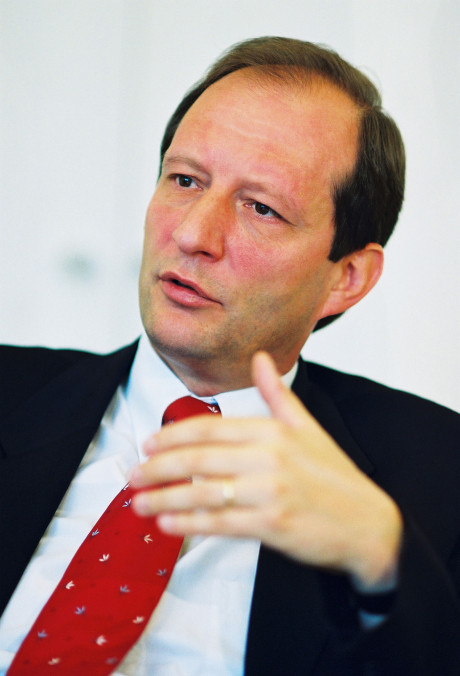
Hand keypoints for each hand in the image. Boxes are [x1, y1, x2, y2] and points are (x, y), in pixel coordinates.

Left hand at [130, 352, 401, 590]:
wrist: (367, 523)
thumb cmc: (334, 476)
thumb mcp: (308, 427)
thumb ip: (277, 394)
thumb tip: (261, 358)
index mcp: (273, 431)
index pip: (209, 427)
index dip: (172, 435)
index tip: (148, 445)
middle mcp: (268, 458)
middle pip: (197, 458)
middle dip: (157, 467)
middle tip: (132, 475)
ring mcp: (270, 492)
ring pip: (202, 492)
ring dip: (164, 498)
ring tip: (138, 503)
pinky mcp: (271, 525)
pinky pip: (220, 523)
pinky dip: (189, 524)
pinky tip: (168, 525)